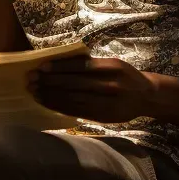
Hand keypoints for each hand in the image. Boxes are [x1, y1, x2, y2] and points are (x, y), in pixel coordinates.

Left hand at [26, 56, 157, 123]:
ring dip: (51, 96)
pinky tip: (47, 103)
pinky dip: (60, 107)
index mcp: (111, 67)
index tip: (41, 67)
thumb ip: (92, 65)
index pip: (80, 67)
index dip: (59, 68)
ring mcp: (105, 102)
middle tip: (31, 79)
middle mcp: (109, 84)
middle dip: (50, 82)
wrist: (146, 96)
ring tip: (35, 92)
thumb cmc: (125, 76)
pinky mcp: (102, 116)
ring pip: (73, 99)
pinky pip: (77, 111)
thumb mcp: (114, 64)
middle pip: (74, 83)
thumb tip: (61, 63)